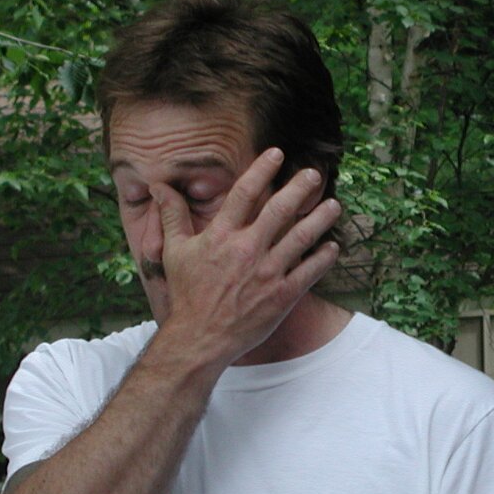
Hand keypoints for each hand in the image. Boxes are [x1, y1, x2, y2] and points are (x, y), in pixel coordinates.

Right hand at [153, 149, 341, 368]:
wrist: (199, 339)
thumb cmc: (186, 294)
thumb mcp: (173, 251)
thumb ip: (171, 216)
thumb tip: (160, 186)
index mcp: (221, 236)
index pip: (244, 193)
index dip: (262, 170)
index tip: (277, 154)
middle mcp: (247, 250)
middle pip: (280, 210)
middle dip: (299, 188)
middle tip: (314, 173)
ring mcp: (267, 273)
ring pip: (301, 238)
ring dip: (320, 218)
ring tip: (333, 204)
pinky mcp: (282, 296)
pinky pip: (309, 272)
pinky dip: (323, 258)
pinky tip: (333, 246)